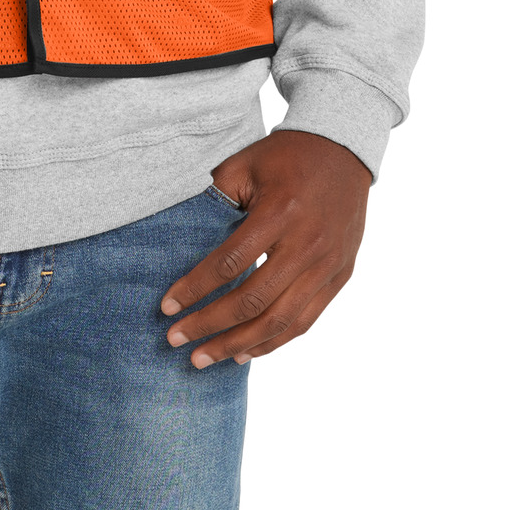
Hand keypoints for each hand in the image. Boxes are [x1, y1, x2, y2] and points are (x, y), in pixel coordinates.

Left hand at [161, 130, 369, 368]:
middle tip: (175, 340)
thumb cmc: (285, 157)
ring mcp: (327, 266)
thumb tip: (180, 235)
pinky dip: (273, 343)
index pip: (230, 263)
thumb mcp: (244, 165)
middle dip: (210, 326)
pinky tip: (244, 353)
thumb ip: (215, 199)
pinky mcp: (339, 277)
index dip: (195, 288)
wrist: (342, 151)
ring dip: (238, 345)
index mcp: (279, 213)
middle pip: (253, 301)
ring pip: (280, 322)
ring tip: (204, 358)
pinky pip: (304, 321)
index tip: (167, 306)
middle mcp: (307, 245)